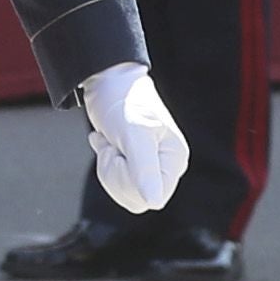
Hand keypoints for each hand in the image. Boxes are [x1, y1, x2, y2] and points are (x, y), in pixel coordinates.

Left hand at [81, 61, 187, 213]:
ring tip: (111, 141)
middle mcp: (166, 163)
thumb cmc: (123, 101)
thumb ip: (144, 169)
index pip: (151, 197)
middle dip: (116, 174)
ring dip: (109, 166)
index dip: (129, 182)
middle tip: (114, 146)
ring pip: (124, 189)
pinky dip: (105, 159)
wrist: (107, 78)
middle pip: (136, 197)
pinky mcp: (134, 159)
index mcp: (174, 158)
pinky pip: (117, 178)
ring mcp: (150, 162)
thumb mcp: (133, 136)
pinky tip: (107, 139)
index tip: (121, 154)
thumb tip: (153, 201)